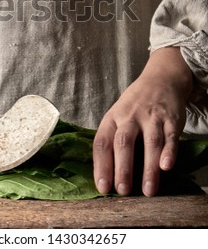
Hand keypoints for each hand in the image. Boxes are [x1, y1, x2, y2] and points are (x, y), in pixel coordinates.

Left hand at [92, 47, 193, 196]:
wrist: (160, 80)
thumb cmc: (133, 106)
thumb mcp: (117, 117)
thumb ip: (112, 141)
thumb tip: (105, 174)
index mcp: (112, 118)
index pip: (102, 142)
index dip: (101, 165)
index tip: (102, 187)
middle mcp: (129, 117)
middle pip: (123, 142)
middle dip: (123, 168)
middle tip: (123, 191)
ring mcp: (151, 118)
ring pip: (149, 143)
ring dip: (148, 168)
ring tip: (148, 191)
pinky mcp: (170, 119)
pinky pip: (170, 137)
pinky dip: (169, 152)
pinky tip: (167, 167)